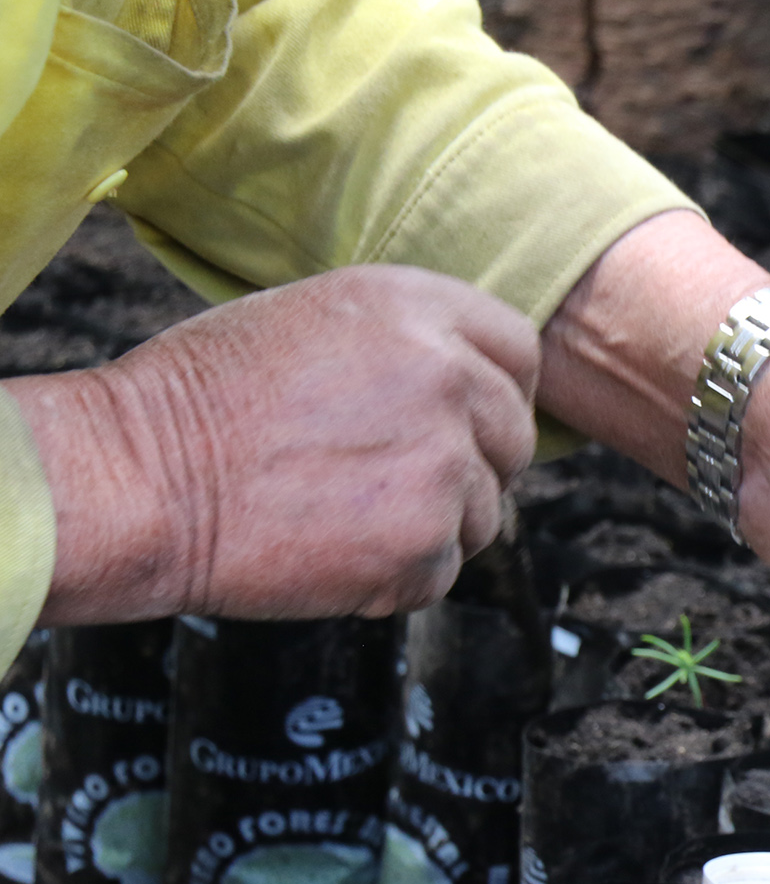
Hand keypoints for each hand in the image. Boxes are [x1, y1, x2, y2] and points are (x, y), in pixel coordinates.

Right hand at [9, 265, 538, 624]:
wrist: (137, 481)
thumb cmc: (203, 400)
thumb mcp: (315, 321)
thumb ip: (409, 345)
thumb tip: (475, 389)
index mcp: (418, 308)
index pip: (519, 351)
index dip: (495, 391)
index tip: (462, 418)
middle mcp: (449, 378)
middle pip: (513, 439)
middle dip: (468, 464)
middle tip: (386, 478)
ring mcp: (445, 465)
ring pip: (484, 513)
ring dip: (429, 524)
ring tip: (339, 509)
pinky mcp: (425, 544)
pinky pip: (442, 570)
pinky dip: (395, 575)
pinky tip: (328, 547)